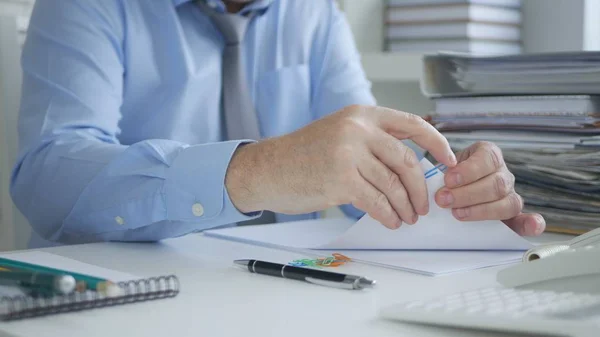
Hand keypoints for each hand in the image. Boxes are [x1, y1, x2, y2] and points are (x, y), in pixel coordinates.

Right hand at [226, 105, 456, 228]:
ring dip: (405, 206)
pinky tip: (390, 221)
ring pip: (394, 184)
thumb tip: (408, 167)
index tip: (449, 161)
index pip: (412, 124)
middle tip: (423, 205)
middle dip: (420, 188)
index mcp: (361, 115)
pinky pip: (377, 200)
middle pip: (407, 161)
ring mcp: (348, 152)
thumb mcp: (340, 134)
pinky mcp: (340, 178)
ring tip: (406, 218)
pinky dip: (388, 214)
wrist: (267, 168)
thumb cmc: (303, 156)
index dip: (437, 144)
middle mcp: (357, 129)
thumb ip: (372, 142)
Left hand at [434, 141, 545, 235]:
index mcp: (488, 154)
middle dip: (467, 194)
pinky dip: (531, 223)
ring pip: (507, 202)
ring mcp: (509, 193)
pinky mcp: (512, 214)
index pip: (486, 159)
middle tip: (444, 200)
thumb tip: (436, 183)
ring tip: (457, 213)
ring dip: (481, 211)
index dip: (468, 171)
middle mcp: (502, 173)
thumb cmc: (450, 175)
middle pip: (495, 184)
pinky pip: (525, 218)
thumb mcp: (446, 165)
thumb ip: (444, 171)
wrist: (453, 185)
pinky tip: (533, 225)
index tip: (448, 180)